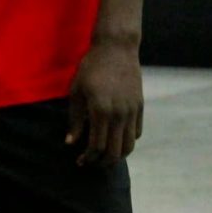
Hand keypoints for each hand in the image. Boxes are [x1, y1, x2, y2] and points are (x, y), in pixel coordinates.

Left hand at [66, 40, 143, 165]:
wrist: (116, 50)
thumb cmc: (90, 69)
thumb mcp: (76, 92)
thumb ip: (74, 119)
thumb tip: (71, 143)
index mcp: (101, 111)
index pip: (97, 146)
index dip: (89, 157)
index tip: (80, 161)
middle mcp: (120, 115)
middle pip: (115, 151)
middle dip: (103, 162)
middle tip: (92, 163)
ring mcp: (132, 112)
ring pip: (129, 145)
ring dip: (117, 155)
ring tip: (104, 156)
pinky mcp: (140, 107)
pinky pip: (136, 132)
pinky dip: (126, 141)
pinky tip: (115, 140)